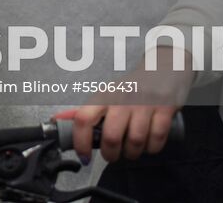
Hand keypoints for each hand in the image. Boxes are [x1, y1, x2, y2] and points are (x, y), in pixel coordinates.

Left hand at [57, 47, 193, 162]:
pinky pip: (157, 139)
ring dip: (132, 154)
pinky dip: (152, 148)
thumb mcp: (107, 95)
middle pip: (110, 136)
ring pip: (135, 142)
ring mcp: (144, 103)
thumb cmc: (132, 87)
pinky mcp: (165, 108)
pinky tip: (149, 145)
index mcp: (104, 95)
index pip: (83, 118)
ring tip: (132, 151)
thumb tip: (57, 121)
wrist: (163, 66)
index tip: (83, 156)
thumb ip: (87, 111)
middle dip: (111, 154)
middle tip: (113, 155)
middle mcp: (122, 99)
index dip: (80, 142)